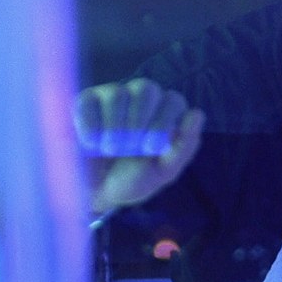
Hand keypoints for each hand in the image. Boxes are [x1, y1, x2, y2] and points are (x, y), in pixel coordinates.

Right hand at [74, 78, 205, 212]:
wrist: (96, 193)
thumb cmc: (133, 178)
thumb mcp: (163, 171)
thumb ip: (183, 147)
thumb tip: (197, 113)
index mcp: (165, 113)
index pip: (173, 100)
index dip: (163, 122)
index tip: (150, 148)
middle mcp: (141, 99)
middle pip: (146, 88)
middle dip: (139, 120)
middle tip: (129, 148)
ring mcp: (112, 96)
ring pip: (118, 93)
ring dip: (115, 124)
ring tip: (109, 148)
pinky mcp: (85, 102)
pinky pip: (88, 101)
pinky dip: (90, 124)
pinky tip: (90, 143)